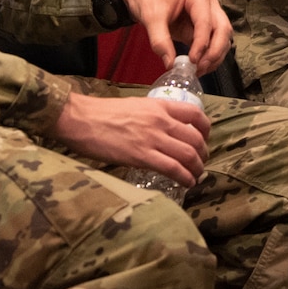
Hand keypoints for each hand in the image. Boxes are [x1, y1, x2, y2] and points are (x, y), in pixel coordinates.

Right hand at [52, 90, 209, 186]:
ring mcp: (152, 138)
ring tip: (196, 175)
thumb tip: (165, 129)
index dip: (206, 129)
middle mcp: (160, 121)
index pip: (195, 114)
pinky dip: (185, 177)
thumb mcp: (136, 105)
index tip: (204, 139)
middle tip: (201, 162)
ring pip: (188, 154)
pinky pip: (172, 168)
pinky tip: (187, 182)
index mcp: (159, 106)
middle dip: (203, 153)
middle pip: (195, 138)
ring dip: (197, 167)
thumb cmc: (103, 113)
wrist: (81, 119)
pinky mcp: (141, 156)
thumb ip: (154, 115)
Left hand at [115, 0, 232, 71]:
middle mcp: (208, 4)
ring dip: (214, 56)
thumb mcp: (151, 17)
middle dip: (214, 51)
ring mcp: (208, 16)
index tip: (193, 60)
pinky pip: (212, 44)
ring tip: (199, 70)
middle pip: (222, 29)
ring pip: (222, 38)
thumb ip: (160, 40)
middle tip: (200, 67)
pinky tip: (198, 67)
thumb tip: (170, 63)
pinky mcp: (202, 28)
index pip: (206, 22)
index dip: (202, 43)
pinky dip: (208, 56)